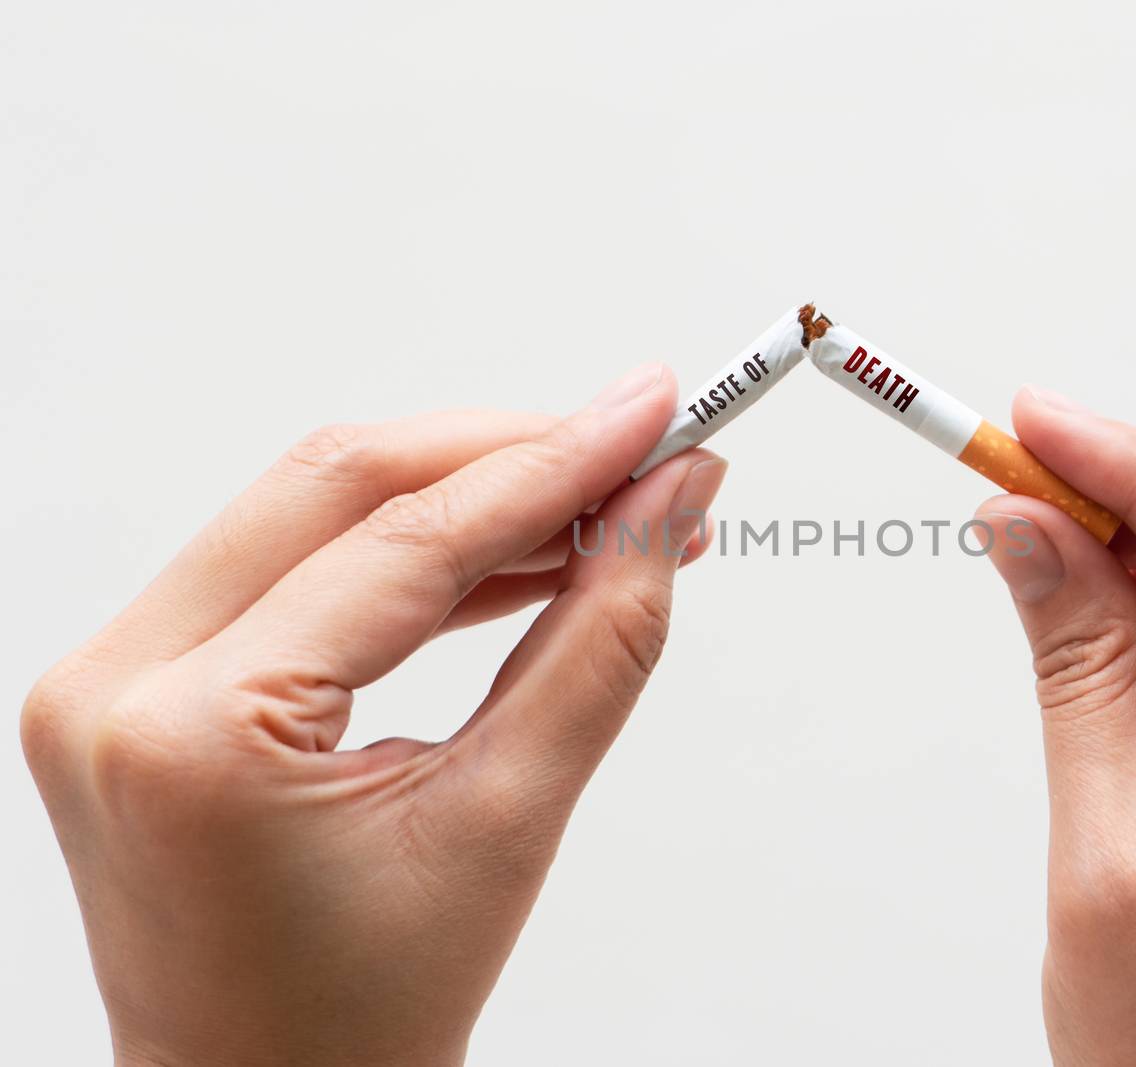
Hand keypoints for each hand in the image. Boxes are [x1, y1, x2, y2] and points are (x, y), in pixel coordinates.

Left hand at [21, 365, 726, 1065]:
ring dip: (470, 500)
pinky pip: (290, 567)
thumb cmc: (366, 1016)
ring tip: (603, 510)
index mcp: (193, 734)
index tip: (657, 417)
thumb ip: (601, 642)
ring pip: (315, 510)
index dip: (555, 464)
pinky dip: (410, 554)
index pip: (405, 541)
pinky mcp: (138, 681)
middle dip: (512, 458)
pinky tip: (515, 557)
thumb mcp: (510, 821)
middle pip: (343, 487)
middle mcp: (117, 685)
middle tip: (642, 448)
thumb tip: (667, 508)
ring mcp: (110, 677)